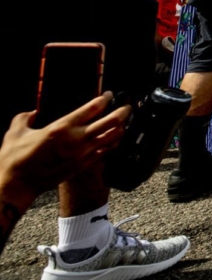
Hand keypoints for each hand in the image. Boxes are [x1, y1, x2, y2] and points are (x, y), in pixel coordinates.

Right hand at [0, 94, 129, 210]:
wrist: (17, 185)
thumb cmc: (14, 158)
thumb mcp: (15, 132)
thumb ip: (24, 118)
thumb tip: (32, 112)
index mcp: (62, 127)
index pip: (93, 108)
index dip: (105, 99)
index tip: (109, 95)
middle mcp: (77, 139)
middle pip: (112, 121)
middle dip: (123, 111)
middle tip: (128, 106)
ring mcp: (83, 154)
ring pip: (113, 137)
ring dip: (121, 128)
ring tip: (124, 122)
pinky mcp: (83, 165)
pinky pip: (105, 152)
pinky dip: (112, 144)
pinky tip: (113, 140)